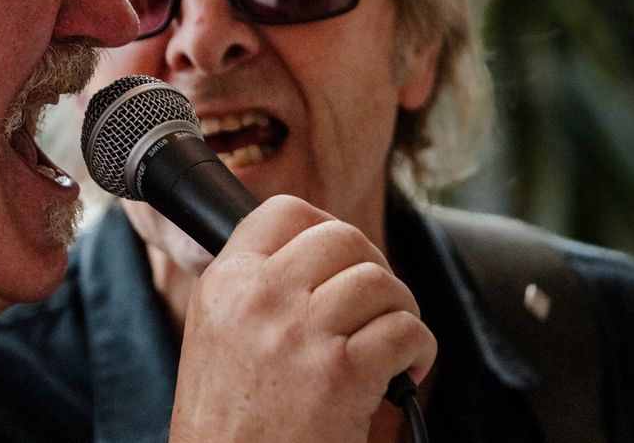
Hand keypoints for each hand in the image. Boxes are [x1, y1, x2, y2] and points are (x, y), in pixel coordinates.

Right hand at [169, 195, 435, 442]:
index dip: (324, 226)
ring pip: (379, 281)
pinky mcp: (341, 374)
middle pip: (342, 238)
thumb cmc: (228, 424)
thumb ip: (254, 290)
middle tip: (376, 304)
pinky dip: (418, 351)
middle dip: (373, 267)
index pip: (284, 211)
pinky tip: (401, 372)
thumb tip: (314, 255)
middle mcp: (258, 299)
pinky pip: (405, 330)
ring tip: (389, 343)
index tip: (342, 257)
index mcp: (224, 285)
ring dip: (400, 310)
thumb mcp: (216, 338)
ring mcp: (300, 333)